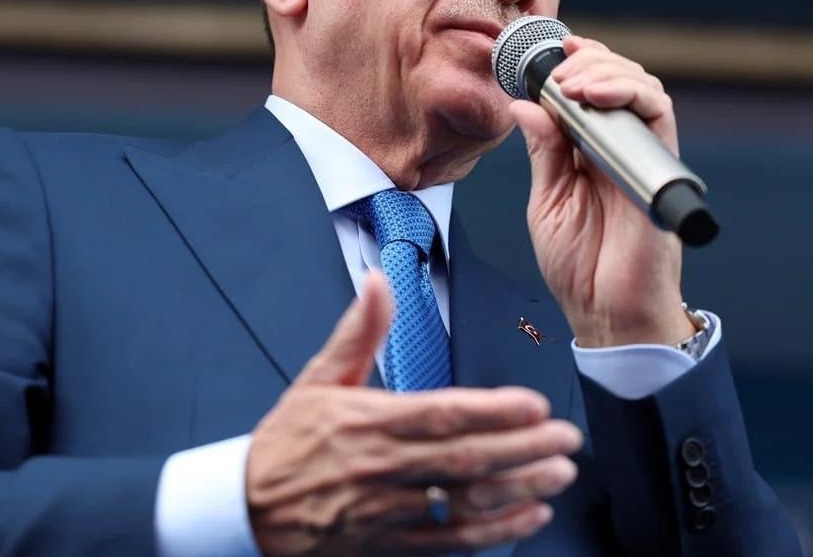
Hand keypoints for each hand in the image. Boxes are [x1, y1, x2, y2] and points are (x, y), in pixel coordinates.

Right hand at [246, 271, 582, 554]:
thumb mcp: (318, 377)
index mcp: (365, 420)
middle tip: (565, 439)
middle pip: (464, 457)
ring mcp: (386, 510)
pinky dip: (493, 531)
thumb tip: (377, 281)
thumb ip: (358, 330)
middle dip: (523, 449)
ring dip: (518, 488)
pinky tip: (527, 516)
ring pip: (464, 501)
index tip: (534, 405)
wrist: (248, 506)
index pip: (441, 413)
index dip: (494, 411)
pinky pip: (449, 542)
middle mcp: (380, 466)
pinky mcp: (388, 544)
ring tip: (558, 475)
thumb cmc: (287, 441)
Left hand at [510, 36, 692, 347]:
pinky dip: (631, 95)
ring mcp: (642, 158)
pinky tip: (596, 96)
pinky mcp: (659, 171)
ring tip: (572, 80)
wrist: (606, 313)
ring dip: (606, 72)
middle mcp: (620, 150)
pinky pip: (658, 118)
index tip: (551, 52)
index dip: (577, 64)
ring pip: (643, 89)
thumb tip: (525, 105)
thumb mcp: (548, 202)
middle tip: (558, 69)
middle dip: (589, 62)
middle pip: (620, 81)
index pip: (591, 93)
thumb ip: (544, 152)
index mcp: (590, 154)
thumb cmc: (579, 267)